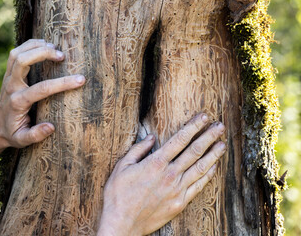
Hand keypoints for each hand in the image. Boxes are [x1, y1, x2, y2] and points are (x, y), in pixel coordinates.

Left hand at [0, 39, 84, 182]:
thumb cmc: (12, 133)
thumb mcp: (22, 140)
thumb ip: (35, 135)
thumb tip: (51, 127)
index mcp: (18, 102)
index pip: (42, 89)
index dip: (62, 83)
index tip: (80, 80)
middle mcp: (11, 86)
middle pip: (22, 60)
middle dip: (43, 54)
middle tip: (62, 56)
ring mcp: (8, 78)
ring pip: (17, 53)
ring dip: (36, 46)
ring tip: (55, 47)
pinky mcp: (8, 73)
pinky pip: (16, 52)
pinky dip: (30, 45)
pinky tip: (44, 46)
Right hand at [98, 114, 225, 235]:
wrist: (122, 223)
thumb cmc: (118, 195)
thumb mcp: (121, 167)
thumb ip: (138, 150)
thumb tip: (152, 137)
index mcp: (155, 163)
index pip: (180, 139)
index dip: (194, 126)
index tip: (204, 117)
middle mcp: (170, 174)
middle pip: (194, 151)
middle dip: (209, 137)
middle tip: (220, 127)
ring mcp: (177, 190)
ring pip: (200, 168)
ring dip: (213, 154)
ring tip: (223, 144)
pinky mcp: (180, 203)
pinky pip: (198, 186)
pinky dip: (208, 175)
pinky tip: (214, 166)